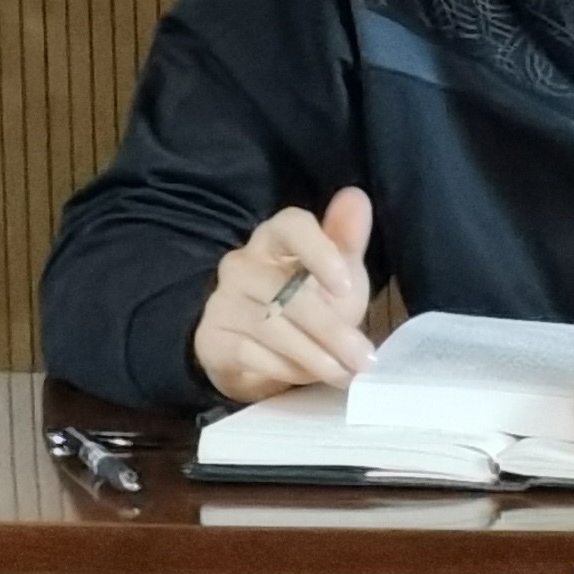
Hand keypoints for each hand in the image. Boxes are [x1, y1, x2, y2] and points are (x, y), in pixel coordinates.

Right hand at [193, 189, 374, 401]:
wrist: (268, 358)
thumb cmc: (312, 308)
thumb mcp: (339, 278)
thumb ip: (347, 241)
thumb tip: (356, 196)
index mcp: (275, 240)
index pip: (290, 225)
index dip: (319, 251)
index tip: (346, 285)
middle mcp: (242, 264)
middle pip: (286, 291)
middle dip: (331, 330)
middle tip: (362, 358)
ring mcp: (222, 300)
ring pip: (270, 326)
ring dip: (314, 356)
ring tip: (344, 373)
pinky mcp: (211, 337)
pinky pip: (250, 354)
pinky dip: (285, 369)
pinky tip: (306, 377)